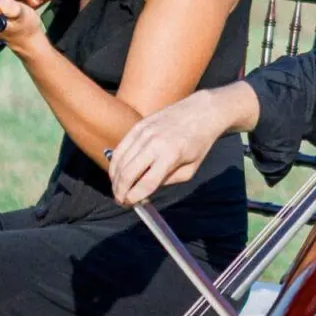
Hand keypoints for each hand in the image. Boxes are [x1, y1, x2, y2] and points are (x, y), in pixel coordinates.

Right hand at [109, 88, 250, 205]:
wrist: (200, 112)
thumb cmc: (198, 142)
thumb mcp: (190, 169)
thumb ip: (167, 180)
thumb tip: (144, 189)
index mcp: (171, 155)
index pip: (146, 182)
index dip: (134, 197)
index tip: (130, 204)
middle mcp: (154, 142)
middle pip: (128, 173)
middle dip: (121, 191)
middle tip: (121, 201)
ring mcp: (143, 132)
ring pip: (120, 161)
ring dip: (115, 179)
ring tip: (118, 190)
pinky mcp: (138, 126)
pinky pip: (120, 148)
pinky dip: (116, 163)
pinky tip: (117, 174)